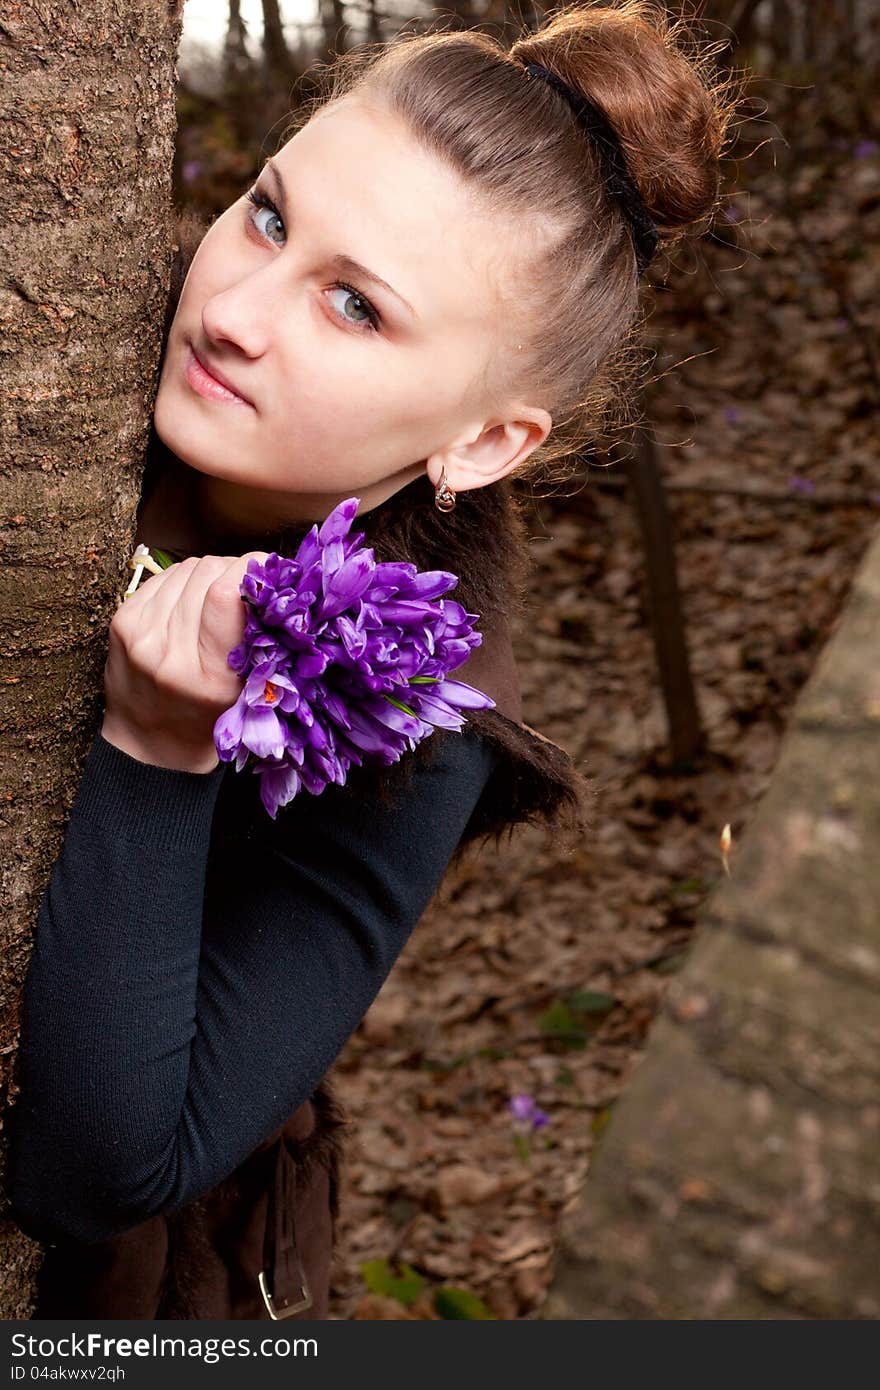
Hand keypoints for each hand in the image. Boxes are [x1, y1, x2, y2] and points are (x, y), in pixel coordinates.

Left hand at [101, 552, 268, 772]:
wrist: (149, 744)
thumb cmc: (207, 718)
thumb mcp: (245, 691)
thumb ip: (256, 640)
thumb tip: (266, 577)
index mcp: (210, 677)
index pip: (224, 594)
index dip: (250, 571)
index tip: (267, 575)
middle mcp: (169, 653)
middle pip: (208, 572)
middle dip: (234, 569)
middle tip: (247, 584)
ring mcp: (140, 635)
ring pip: (187, 568)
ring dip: (210, 572)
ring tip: (219, 594)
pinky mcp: (122, 621)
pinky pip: (164, 577)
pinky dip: (184, 580)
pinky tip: (192, 600)